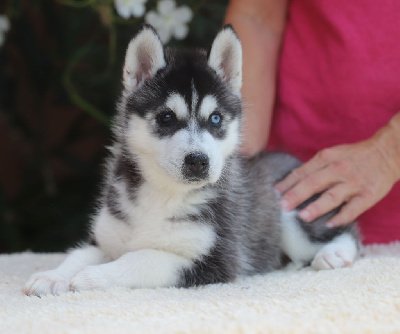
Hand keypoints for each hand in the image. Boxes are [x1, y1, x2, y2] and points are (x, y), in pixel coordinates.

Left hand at [274, 133, 399, 226]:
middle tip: (282, 206)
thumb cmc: (354, 156)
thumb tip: (291, 181)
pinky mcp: (368, 195)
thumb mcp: (332, 154)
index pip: (303, 172)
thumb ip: (314, 166)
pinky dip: (341, 217)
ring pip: (332, 197)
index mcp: (328, 158)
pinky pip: (353, 208)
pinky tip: (329, 224)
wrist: (388, 152)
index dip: (288, 183)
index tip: (275, 192)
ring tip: (302, 216)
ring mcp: (354, 183)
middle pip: (314, 183)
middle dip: (296, 195)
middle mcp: (339, 169)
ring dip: (316, 207)